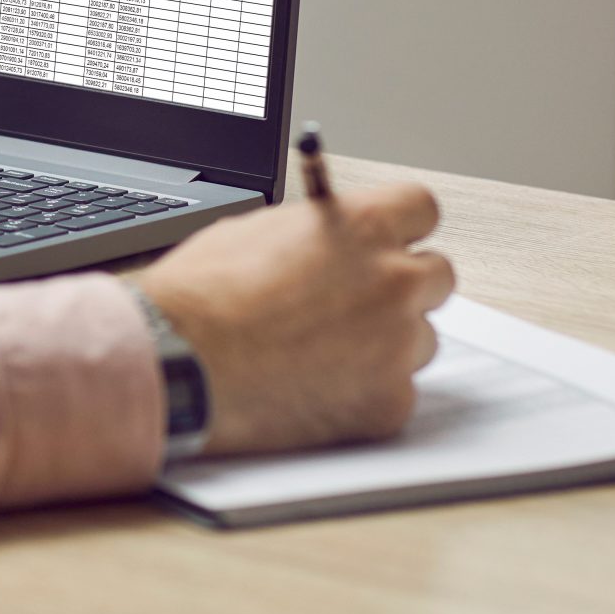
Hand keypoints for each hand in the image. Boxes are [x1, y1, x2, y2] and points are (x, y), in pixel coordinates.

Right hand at [138, 180, 454, 457]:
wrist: (178, 363)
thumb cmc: (203, 296)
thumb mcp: (258, 231)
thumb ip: (315, 233)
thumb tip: (330, 239)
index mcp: (363, 227)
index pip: (422, 209)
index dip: (399, 227)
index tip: (387, 241)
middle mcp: (393, 281)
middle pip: (437, 276)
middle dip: (401, 286)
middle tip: (357, 303)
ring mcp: (397, 346)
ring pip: (420, 340)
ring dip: (386, 344)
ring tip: (322, 353)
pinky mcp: (389, 403)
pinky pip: (397, 393)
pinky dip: (366, 394)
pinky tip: (317, 389)